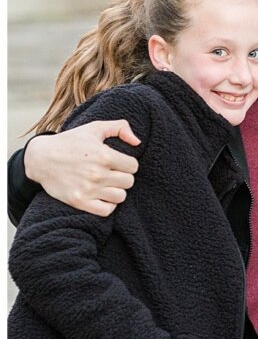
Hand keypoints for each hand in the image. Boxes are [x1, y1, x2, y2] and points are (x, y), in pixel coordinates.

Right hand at [24, 120, 139, 216]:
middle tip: (112, 173)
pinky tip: (102, 195)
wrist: (40, 158)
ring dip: (116, 190)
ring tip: (107, 184)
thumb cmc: (70, 142)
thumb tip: (137, 142)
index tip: (118, 162)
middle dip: (123, 176)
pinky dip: (108, 205)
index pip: (134, 166)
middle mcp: (97, 174)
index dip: (128, 164)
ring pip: (120, 196)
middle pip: (129, 182)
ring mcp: (88, 189)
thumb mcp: (94, 128)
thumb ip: (120, 127)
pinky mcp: (79, 201)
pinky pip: (107, 210)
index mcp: (104, 155)